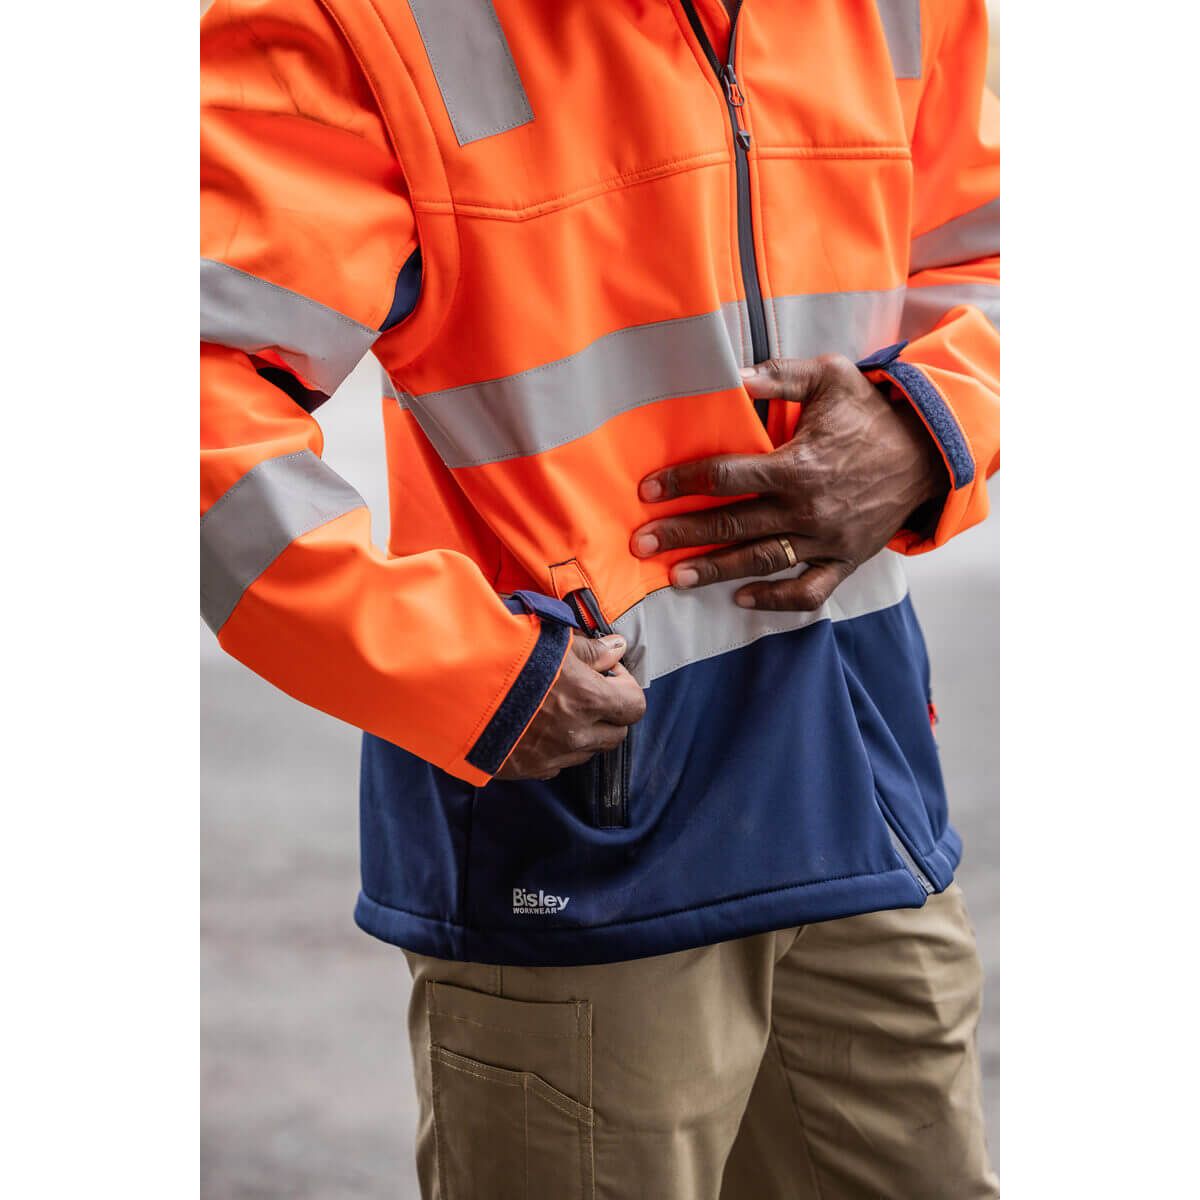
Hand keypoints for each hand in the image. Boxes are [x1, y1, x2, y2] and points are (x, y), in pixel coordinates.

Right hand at [496, 633, 645, 780]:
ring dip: (582, 732)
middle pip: (616, 735)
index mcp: (586, 699)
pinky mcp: (524, 770)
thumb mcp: (549, 640)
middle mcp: (574, 734)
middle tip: (587, 691)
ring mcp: (549, 756)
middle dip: (609, 714)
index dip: (626, 688)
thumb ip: (590, 650)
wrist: (449, 688)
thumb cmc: (501, 654)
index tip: (608, 674)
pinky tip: (535, 726)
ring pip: (586, 752)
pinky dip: (555, 748)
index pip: (634, 706)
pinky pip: (554, 764)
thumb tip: (616, 650)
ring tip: (557, 707)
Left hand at [630, 355, 948, 610]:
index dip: (683, 482)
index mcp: (799, 465)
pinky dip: (775, 599)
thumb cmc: (872, 413)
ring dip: (716, 571)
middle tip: (641, 544)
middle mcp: (809, 508)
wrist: (930, 452)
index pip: (727, 477)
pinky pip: (808, 591)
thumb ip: (780, 376)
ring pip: (762, 561)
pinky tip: (741, 598)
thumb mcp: (831, 376)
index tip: (648, 490)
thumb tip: (732, 376)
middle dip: (683, 534)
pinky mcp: (845, 560)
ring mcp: (827, 540)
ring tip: (675, 578)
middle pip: (733, 525)